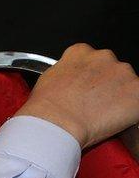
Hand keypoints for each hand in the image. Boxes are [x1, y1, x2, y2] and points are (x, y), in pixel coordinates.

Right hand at [16, 44, 138, 147]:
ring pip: (128, 83)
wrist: (57, 124)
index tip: (86, 86)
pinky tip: (116, 119)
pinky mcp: (137, 91)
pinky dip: (131, 110)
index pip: (90, 57)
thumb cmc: (48, 108)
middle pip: (112, 68)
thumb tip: (71, 81)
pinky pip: (138, 101)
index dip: (89, 74)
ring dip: (120, 96)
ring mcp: (122, 73)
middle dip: (107, 84)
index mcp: (80, 53)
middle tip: (95, 103)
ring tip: (103, 114)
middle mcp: (103, 57)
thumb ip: (65, 73)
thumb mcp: (47, 80)